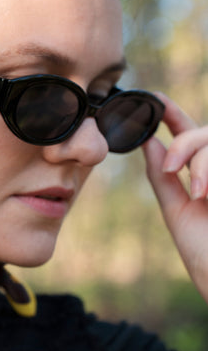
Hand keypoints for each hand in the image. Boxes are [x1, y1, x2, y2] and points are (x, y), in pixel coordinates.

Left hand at [143, 93, 207, 302]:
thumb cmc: (204, 252)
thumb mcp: (177, 209)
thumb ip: (163, 175)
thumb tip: (147, 141)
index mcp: (203, 175)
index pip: (189, 134)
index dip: (171, 113)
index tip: (152, 98)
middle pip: (204, 133)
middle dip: (186, 144)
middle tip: (173, 169)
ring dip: (202, 162)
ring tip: (200, 193)